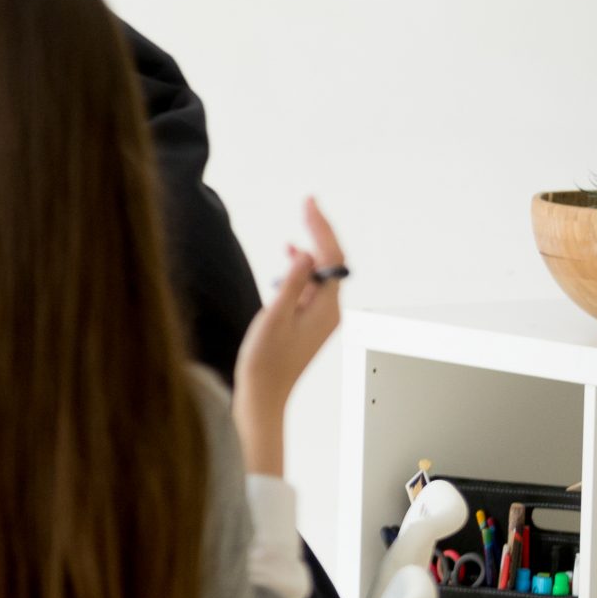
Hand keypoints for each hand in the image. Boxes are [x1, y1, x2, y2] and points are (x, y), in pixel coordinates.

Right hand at [231, 197, 345, 475]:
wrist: (264, 394)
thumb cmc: (265, 360)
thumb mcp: (274, 316)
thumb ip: (292, 283)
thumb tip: (306, 253)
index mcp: (326, 308)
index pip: (332, 257)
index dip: (320, 227)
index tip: (308, 203)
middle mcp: (330, 310)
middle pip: (333, 261)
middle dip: (320, 230)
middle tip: (306, 203)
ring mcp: (321, 317)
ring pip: (323, 272)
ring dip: (312, 246)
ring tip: (299, 222)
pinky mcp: (309, 322)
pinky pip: (312, 286)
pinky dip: (302, 267)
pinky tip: (290, 256)